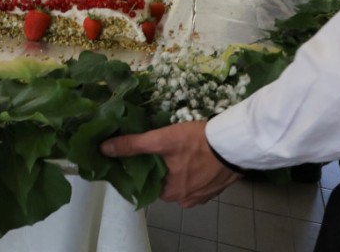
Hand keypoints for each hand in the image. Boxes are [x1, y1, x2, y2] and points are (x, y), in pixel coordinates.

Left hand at [100, 121, 240, 207]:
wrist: (236, 142)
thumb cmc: (197, 142)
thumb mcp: (160, 140)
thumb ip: (132, 146)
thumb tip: (104, 150)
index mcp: (171, 193)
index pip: (146, 185)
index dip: (139, 169)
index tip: (137, 155)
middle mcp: (186, 200)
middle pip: (164, 183)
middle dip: (159, 167)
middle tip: (157, 147)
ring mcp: (203, 195)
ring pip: (181, 181)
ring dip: (177, 168)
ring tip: (174, 149)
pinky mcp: (216, 186)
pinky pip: (197, 179)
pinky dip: (192, 169)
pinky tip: (192, 155)